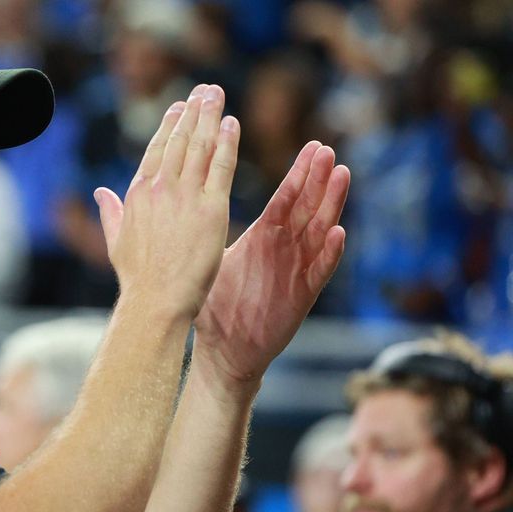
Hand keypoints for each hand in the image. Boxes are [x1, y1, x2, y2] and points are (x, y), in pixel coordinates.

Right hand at [95, 84, 240, 319]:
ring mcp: (186, 196)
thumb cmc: (137, 278)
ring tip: (217, 95)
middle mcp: (160, 188)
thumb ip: (110, 211)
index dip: (170, 124)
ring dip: (210, 116)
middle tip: (205, 89)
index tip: (180, 105)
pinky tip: (232, 124)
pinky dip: (227, 143)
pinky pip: (221, 167)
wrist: (156, 299)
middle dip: (193, 110)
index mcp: (137, 193)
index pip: (156, 149)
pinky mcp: (212, 209)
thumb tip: (98, 192)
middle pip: (179, 139)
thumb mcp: (116, 240)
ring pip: (200, 145)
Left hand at [193, 141, 349, 385]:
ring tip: (342, 176)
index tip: (313, 147)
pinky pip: (319, 271)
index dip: (300, 174)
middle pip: (307, 208)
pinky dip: (329, 253)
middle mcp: (285, 249)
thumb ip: (205, 229)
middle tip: (329, 151)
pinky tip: (338, 233)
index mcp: (264, 237)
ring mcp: (296, 270)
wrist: (225, 350)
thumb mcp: (212, 259)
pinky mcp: (302, 295)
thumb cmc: (217, 305)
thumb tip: (183, 200)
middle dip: (319, 179)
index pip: (285, 199)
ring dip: (331, 205)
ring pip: (319, 231)